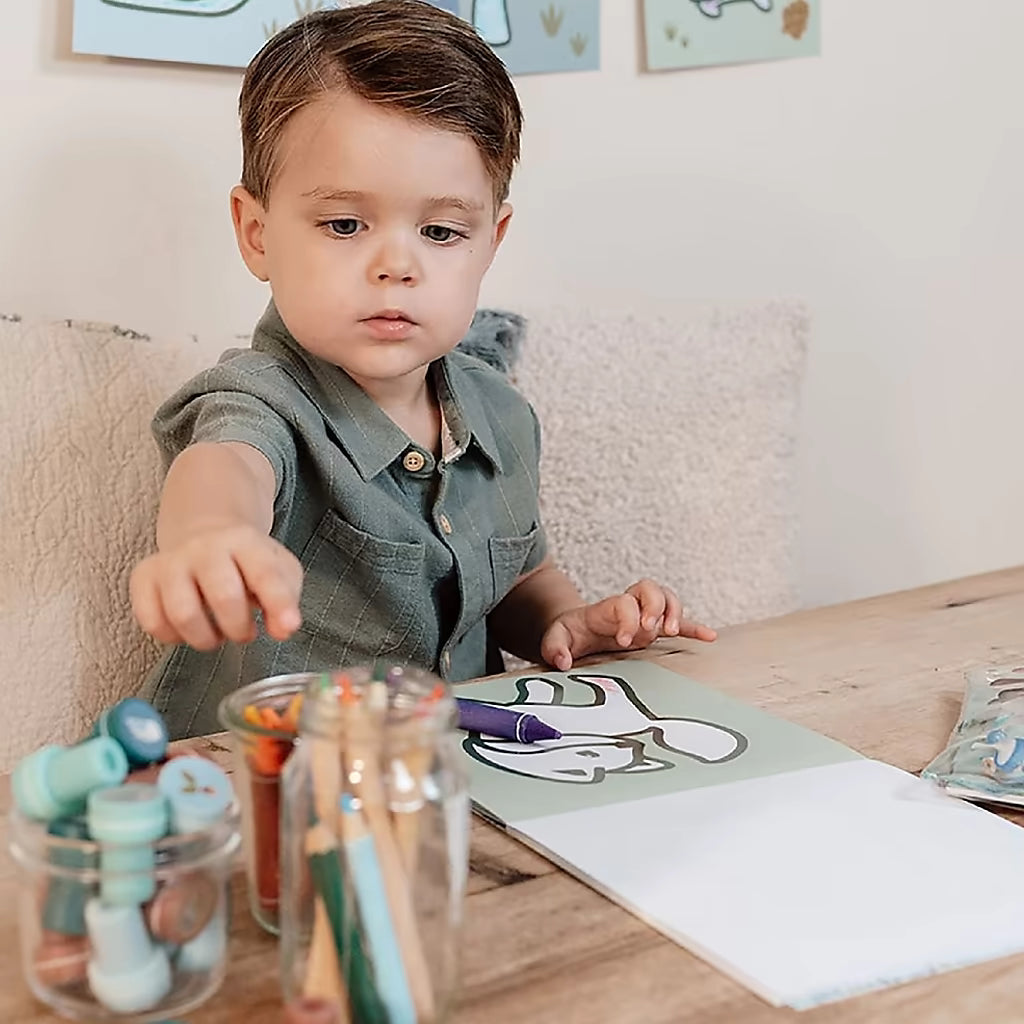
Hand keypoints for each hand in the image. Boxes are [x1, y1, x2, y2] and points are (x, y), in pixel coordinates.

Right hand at [130, 524, 302, 649]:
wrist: (204, 535)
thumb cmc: (246, 563)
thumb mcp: (279, 572)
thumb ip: (286, 600)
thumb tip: (283, 630)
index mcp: (245, 543)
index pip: (265, 574)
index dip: (279, 604)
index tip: (289, 627)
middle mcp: (205, 548)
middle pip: (223, 596)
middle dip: (239, 628)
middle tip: (244, 632)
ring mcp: (171, 561)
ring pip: (183, 614)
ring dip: (205, 638)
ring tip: (216, 633)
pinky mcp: (143, 577)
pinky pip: (152, 621)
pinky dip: (173, 637)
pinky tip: (188, 629)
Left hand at [539, 579, 715, 671]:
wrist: (576, 629)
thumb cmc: (569, 634)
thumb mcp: (555, 639)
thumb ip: (555, 648)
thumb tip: (562, 662)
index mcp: (606, 608)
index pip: (624, 602)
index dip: (628, 618)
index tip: (623, 641)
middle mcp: (628, 605)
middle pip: (650, 589)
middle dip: (654, 606)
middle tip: (650, 628)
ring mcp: (643, 614)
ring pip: (667, 597)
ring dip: (674, 611)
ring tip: (671, 630)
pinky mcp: (653, 627)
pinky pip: (678, 622)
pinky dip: (693, 627)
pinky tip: (708, 636)